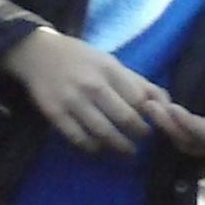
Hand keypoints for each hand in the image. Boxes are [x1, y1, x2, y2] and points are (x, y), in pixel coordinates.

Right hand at [0, 28, 166, 153]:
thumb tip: (165, 102)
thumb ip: (137, 82)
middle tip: (141, 141)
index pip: (139, 99)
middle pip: (124, 118)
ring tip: (127, 151)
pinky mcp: (55, 113)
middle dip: (138, 134)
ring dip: (118, 146)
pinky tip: (99, 148)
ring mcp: (72, 100)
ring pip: (102, 132)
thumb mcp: (111, 62)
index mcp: (110, 69)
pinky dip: (92, 147)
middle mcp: (93, 85)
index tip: (154, 124)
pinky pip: (78, 138)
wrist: (39, 53)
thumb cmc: (82, 58)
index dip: (150, 116)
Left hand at [142, 66, 204, 157]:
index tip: (170, 106)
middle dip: (166, 123)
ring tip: (147, 103)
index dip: (186, 122)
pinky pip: (180, 139)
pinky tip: (155, 108)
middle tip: (148, 104)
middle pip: (189, 140)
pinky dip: (166, 126)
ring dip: (162, 125)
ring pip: (181, 142)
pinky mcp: (199, 144)